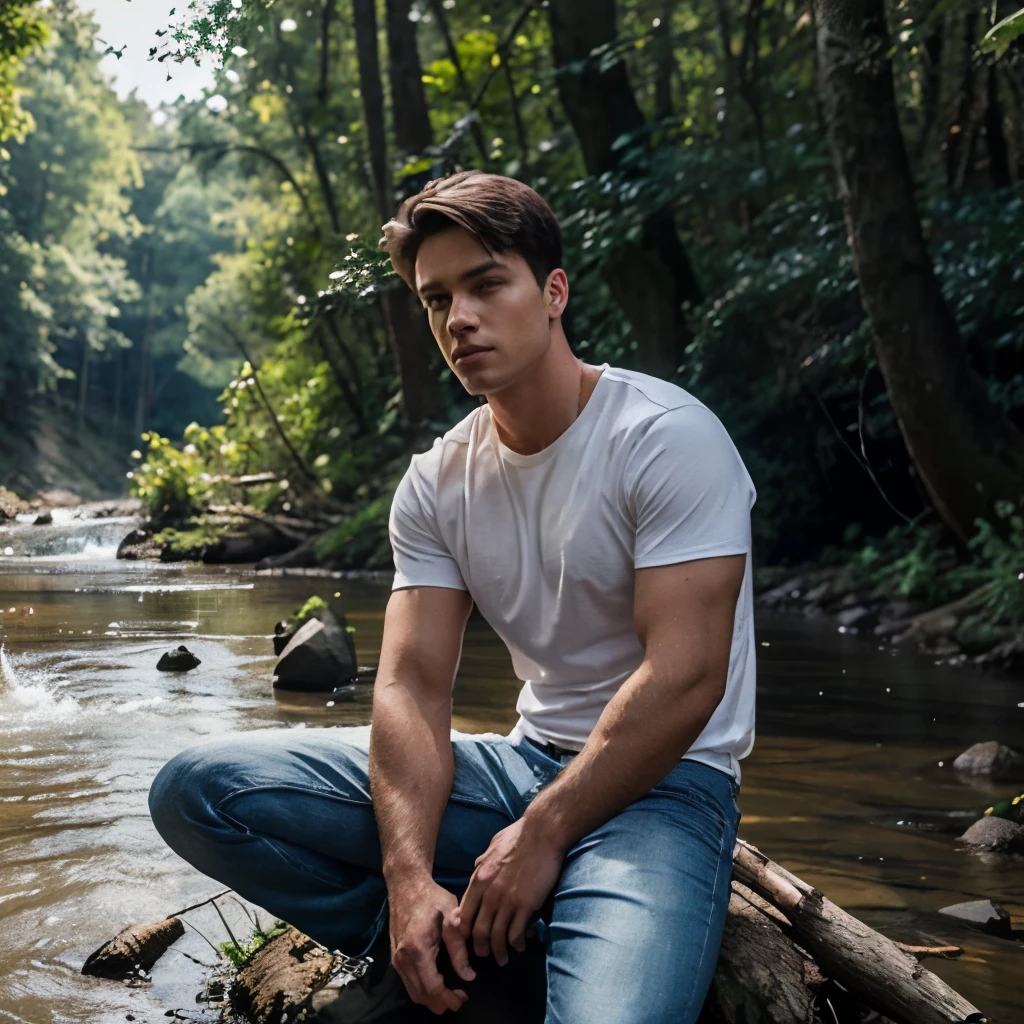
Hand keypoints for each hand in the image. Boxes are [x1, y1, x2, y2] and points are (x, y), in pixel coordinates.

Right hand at [388, 878, 475, 1013]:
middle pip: (421, 995)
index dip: (448, 997)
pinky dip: (423, 989)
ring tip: (451, 994)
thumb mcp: (452, 918)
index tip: (464, 997)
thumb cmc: (431, 897)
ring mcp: (396, 959)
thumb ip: (459, 949)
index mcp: (417, 950)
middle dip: (441, 1003)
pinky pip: (408, 982)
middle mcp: (402, 959)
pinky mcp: (395, 956)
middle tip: (460, 999)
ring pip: (413, 992)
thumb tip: (469, 976)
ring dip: (432, 998)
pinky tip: (438, 983)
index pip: (432, 987)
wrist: (406, 884)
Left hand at [456, 817, 563, 966]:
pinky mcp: (526, 904)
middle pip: (479, 931)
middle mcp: (490, 893)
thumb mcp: (492, 846)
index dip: (465, 932)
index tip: (469, 940)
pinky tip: (520, 946)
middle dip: (481, 948)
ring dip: (499, 952)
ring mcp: (507, 900)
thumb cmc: (519, 835)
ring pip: (497, 937)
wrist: (542, 832)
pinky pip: (516, 933)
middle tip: (485, 956)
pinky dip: (517, 944)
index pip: (464, 914)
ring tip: (503, 959)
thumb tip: (476, 866)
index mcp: (478, 878)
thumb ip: (482, 860)